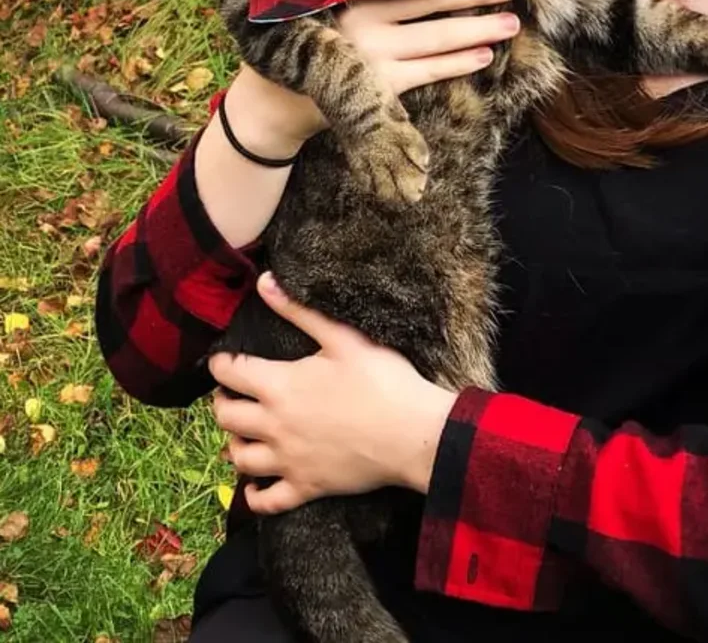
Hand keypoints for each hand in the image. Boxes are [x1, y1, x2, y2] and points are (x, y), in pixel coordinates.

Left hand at [209, 272, 456, 514]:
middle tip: (233, 395)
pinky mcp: (306, 487)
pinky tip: (254, 487)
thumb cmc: (381, 380)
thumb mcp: (342, 337)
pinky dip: (254, 495)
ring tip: (242, 434)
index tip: (222, 361)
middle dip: (223, 403)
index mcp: (280, 385)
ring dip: (234, 444)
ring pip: (240, 459)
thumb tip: (264, 282)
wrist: (411, 434)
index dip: (220, 365)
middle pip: (226, 418)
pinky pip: (267, 500)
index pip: (231, 373)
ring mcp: (288, 460)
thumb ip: (299, 311)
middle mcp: (274, 425)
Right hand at [232, 0, 521, 142]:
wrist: (280, 98)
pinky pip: (428, 71)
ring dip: (479, 28)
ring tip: (510, 22)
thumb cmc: (319, 39)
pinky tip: (484, 55)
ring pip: (437, 36)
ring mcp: (370, 52)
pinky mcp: (378, 86)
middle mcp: (361, 16)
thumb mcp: (334, 3)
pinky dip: (458, 63)